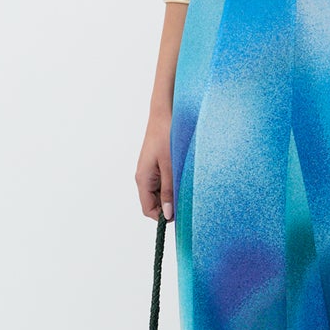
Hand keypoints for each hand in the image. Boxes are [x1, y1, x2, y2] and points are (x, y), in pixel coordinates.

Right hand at [135, 106, 174, 220]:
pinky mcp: (157, 165)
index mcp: (143, 179)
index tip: (180, 212)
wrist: (165, 113)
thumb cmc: (166, 136)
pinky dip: (173, 183)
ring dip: (173, 193)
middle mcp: (144, 177)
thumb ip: (169, 191)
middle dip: (169, 204)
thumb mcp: (170, 166)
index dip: (162, 216)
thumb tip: (167, 215)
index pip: (148, 210)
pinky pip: (164, 182)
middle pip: (154, 203)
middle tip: (186, 196)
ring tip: (185, 183)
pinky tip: (183, 175)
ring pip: (160, 193)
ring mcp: (150, 171)